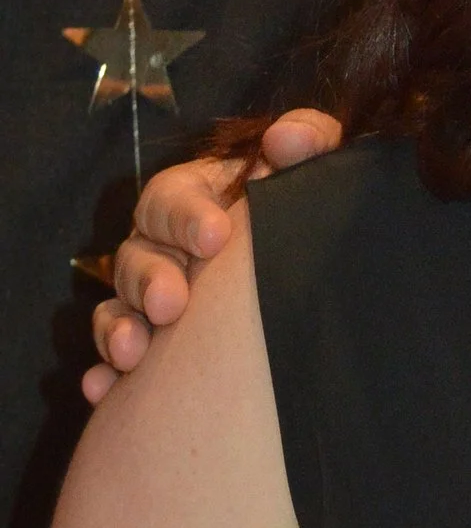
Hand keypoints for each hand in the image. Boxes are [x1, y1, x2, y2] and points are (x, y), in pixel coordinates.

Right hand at [84, 107, 342, 400]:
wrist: (307, 282)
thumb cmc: (301, 217)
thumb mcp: (307, 176)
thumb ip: (307, 141)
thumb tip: (288, 137)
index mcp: (196, 201)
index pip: (173, 196)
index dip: (187, 215)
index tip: (217, 236)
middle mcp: (165, 247)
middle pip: (138, 253)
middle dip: (150, 278)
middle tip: (170, 303)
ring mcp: (151, 298)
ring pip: (120, 306)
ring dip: (120, 327)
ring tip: (133, 354)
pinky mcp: (149, 347)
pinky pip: (114, 358)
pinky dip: (106, 373)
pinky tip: (105, 390)